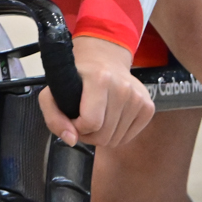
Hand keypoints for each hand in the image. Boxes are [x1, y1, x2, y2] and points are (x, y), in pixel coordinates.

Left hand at [38, 36, 155, 149]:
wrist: (105, 61)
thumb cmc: (78, 78)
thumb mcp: (54, 93)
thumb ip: (54, 119)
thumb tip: (72, 140)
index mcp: (100, 79)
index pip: (90, 123)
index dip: (77, 127)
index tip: (74, 118)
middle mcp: (124, 88)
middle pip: (104, 136)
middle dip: (89, 135)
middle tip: (84, 120)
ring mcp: (138, 98)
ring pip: (116, 140)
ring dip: (102, 135)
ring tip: (97, 118)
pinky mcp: (148, 107)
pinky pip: (128, 138)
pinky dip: (116, 134)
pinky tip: (110, 119)